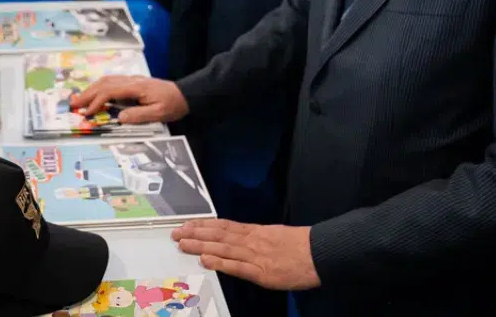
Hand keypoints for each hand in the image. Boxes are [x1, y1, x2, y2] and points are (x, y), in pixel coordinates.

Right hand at [71, 75, 188, 123]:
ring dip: (91, 89)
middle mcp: (131, 81)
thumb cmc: (173, 105)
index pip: (110, 92)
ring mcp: (131, 80)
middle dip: (87, 94)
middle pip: (104, 84)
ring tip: (79, 100)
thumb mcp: (159, 114)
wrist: (185, 94)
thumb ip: (139, 116)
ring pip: (106, 80)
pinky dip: (99, 87)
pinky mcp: (133, 82)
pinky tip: (94, 93)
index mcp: (136, 87)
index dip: (97, 102)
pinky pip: (112, 81)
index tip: (88, 113)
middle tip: (72, 105)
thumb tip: (120, 118)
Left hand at [173, 220, 320, 290]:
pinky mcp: (261, 272)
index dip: (203, 225)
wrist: (319, 253)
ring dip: (200, 245)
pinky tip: (206, 259)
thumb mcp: (274, 234)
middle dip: (195, 234)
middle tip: (175, 233)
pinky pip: (237, 267)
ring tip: (183, 244)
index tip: (187, 224)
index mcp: (255, 231)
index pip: (223, 225)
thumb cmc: (300, 246)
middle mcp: (251, 241)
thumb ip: (255, 237)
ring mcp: (255, 256)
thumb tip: (236, 237)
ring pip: (223, 248)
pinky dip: (220, 262)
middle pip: (218, 235)